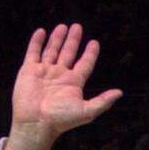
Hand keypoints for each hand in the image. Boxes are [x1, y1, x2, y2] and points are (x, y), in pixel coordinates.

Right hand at [6, 24, 122, 149]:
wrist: (36, 123)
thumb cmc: (60, 119)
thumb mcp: (86, 111)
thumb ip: (103, 101)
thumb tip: (119, 93)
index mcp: (73, 83)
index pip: (84, 64)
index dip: (90, 54)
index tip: (94, 43)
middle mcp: (59, 76)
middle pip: (68, 54)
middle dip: (73, 41)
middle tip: (77, 27)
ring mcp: (44, 72)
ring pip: (52, 51)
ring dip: (57, 39)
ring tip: (63, 26)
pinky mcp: (29, 70)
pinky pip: (33, 53)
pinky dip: (37, 42)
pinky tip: (41, 32)